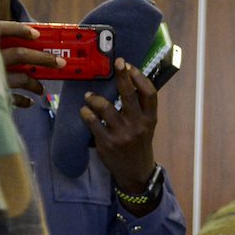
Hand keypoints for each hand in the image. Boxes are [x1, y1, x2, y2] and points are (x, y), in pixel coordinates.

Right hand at [0, 19, 53, 106]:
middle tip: (61, 63)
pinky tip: (28, 102)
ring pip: (20, 78)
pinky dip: (22, 100)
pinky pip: (11, 98)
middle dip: (43, 59)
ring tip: (41, 89)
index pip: (1, 29)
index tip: (36, 34)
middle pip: (19, 55)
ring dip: (34, 83)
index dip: (19, 30)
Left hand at [81, 58, 161, 195]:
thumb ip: (140, 108)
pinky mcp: (107, 143)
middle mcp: (138, 125)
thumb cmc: (139, 143)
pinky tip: (84, 111)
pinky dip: (86, 113)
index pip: (149, 94)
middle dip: (122, 76)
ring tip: (89, 96)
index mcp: (150, 119)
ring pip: (105, 107)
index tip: (130, 66)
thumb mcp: (146, 126)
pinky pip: (92, 122)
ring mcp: (122, 134)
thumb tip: (127, 81)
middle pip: (129, 95)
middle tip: (117, 63)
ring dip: (94, 98)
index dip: (140, 78)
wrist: (135, 171)